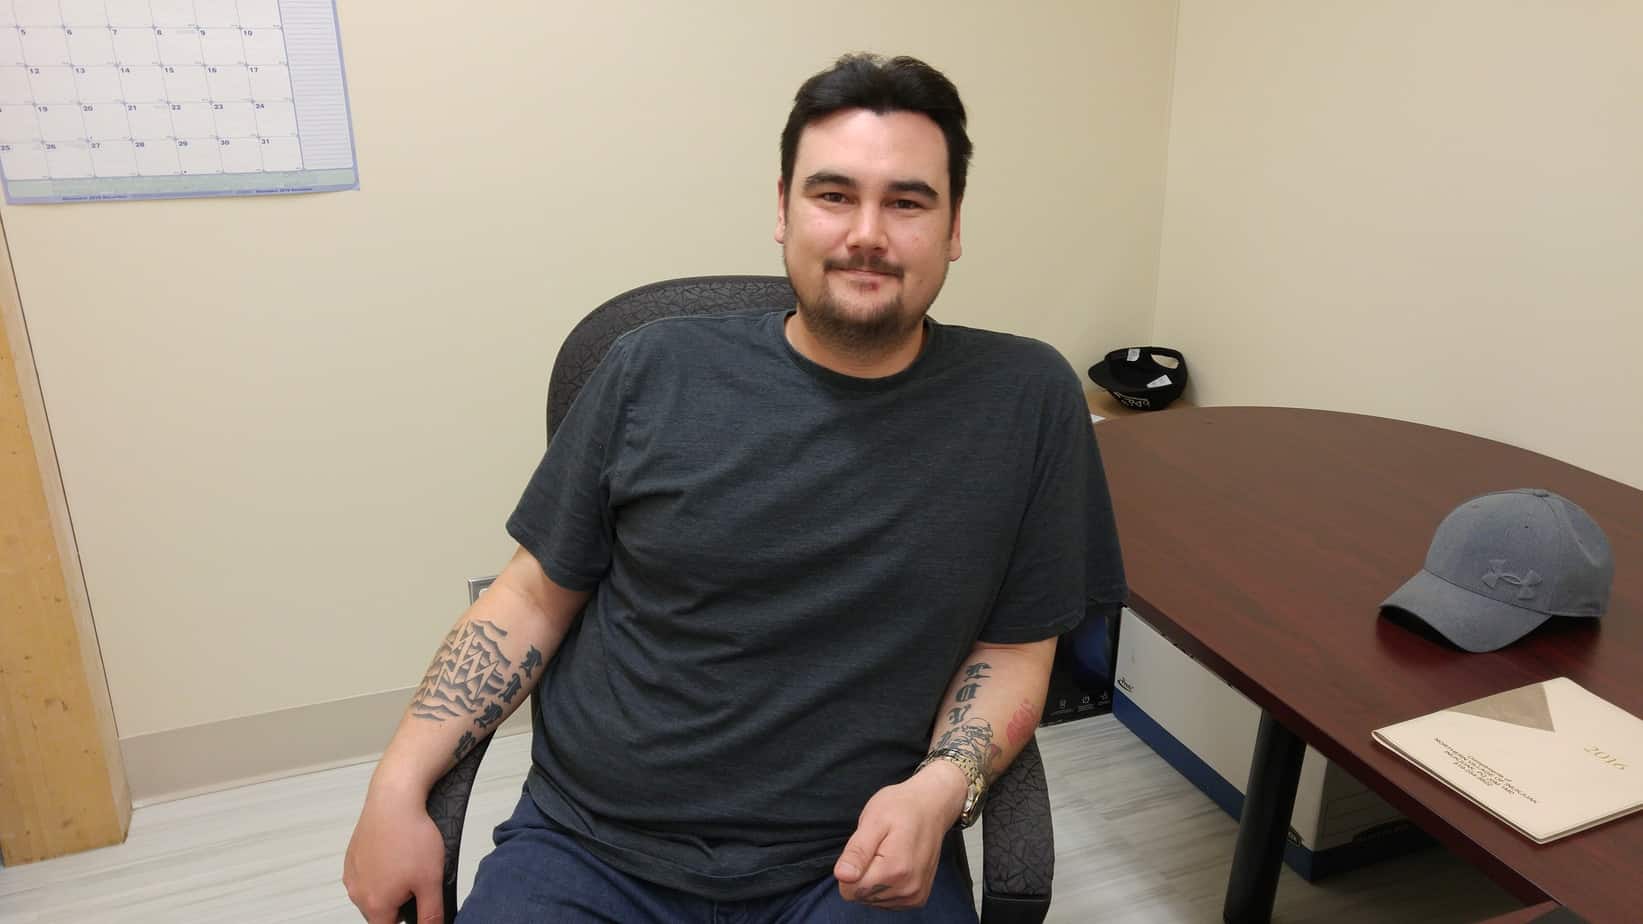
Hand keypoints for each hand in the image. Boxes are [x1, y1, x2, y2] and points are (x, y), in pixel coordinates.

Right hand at [343, 783, 445, 922]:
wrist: (393, 799)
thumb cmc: (411, 836)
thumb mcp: (431, 881)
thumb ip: (430, 913)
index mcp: (375, 905)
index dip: (407, 921)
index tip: (416, 907)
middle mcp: (357, 892)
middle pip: (380, 913)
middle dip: (400, 904)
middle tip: (418, 880)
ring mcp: (352, 873)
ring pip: (373, 892)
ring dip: (390, 887)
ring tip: (409, 863)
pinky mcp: (352, 856)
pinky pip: (367, 873)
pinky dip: (381, 870)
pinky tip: (397, 852)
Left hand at [833, 761, 967, 908]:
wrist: (932, 807)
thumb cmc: (901, 808)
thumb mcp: (873, 821)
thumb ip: (856, 851)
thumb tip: (841, 876)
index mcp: (894, 870)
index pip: (849, 890)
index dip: (850, 868)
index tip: (866, 848)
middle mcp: (907, 889)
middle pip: (861, 896)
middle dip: (863, 873)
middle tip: (878, 847)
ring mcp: (914, 896)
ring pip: (872, 900)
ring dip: (874, 879)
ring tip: (888, 852)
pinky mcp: (917, 898)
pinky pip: (885, 901)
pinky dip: (884, 885)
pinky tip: (895, 863)